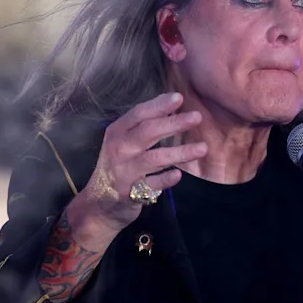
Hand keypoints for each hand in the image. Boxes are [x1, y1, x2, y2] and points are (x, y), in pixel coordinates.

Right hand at [71, 92, 206, 237]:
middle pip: (147, 132)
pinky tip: (178, 175)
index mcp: (117, 132)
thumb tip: (172, 102)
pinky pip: (150, 186)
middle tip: (197, 117)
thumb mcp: (123, 141)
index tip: (180, 98)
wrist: (100, 205)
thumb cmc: (118, 165)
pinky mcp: (131, 193)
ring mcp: (124, 172)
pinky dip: (164, 180)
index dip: (159, 105)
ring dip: (179, 153)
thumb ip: (144, 123)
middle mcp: (119, 149)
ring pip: (153, 158)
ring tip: (202, 148)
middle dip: (173, 124)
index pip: (138, 114)